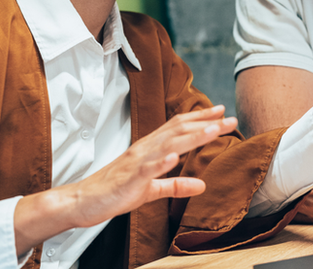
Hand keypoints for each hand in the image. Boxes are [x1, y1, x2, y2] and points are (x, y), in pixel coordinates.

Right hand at [14, 105, 236, 254]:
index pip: (178, 127)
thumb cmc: (114, 192)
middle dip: (205, 124)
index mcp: (149, 149)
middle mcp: (145, 149)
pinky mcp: (128, 179)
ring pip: (167, 145)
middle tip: (229, 118)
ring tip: (212, 131)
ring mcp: (136, 162)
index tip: (221, 112)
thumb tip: (201, 185)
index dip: (200, 119)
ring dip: (191, 137)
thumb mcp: (151, 190)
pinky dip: (161, 163)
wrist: (83, 200)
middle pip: (178, 131)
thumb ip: (175, 185)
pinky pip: (146, 169)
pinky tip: (175, 158)